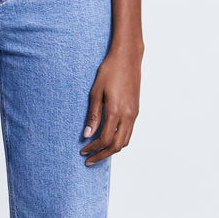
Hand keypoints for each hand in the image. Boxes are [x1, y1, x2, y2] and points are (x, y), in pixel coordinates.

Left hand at [80, 45, 140, 163]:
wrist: (128, 58)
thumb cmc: (109, 71)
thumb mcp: (96, 92)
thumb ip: (93, 115)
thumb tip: (87, 134)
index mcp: (116, 111)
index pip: (104, 139)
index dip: (93, 148)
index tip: (82, 150)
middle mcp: (128, 115)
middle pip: (116, 145)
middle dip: (102, 155)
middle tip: (89, 160)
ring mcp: (134, 114)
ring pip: (125, 141)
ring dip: (111, 150)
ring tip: (98, 152)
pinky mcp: (136, 110)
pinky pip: (128, 132)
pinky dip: (118, 140)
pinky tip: (108, 139)